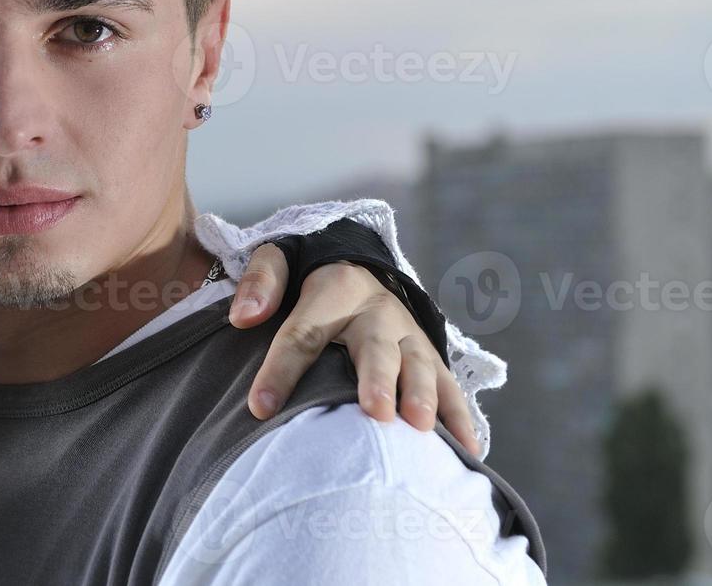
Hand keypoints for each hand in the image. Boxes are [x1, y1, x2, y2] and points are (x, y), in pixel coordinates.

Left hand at [227, 243, 479, 455]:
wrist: (358, 270)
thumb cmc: (308, 281)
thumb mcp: (278, 261)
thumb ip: (260, 283)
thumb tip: (244, 317)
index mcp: (335, 290)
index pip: (304, 332)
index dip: (282, 369)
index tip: (261, 407)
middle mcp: (378, 313)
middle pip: (376, 348)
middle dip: (378, 379)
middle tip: (375, 411)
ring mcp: (409, 337)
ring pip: (420, 366)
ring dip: (422, 396)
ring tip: (419, 426)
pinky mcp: (429, 358)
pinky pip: (450, 388)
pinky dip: (460, 418)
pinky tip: (467, 449)